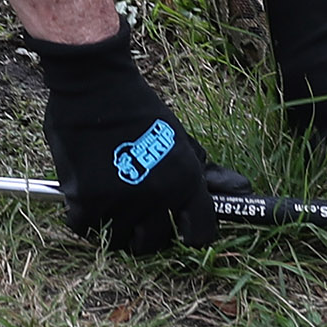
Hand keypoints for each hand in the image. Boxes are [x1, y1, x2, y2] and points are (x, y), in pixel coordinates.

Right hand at [28, 21, 248, 252]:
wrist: (95, 82)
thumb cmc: (138, 109)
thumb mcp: (179, 138)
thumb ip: (205, 172)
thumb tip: (243, 190)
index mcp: (185, 182)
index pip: (201, 234)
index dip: (188, 233)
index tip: (176, 227)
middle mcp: (157, 197)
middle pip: (152, 244)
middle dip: (144, 232)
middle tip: (133, 209)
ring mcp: (119, 201)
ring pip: (117, 239)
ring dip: (111, 224)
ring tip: (107, 198)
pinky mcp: (85, 200)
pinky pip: (85, 229)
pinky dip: (82, 217)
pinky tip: (84, 196)